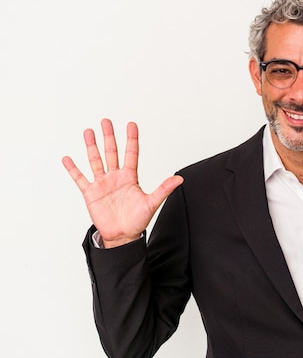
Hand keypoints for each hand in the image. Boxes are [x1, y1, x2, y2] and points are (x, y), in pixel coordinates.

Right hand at [62, 119, 183, 247]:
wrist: (122, 236)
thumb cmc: (137, 220)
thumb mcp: (152, 203)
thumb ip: (164, 189)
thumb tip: (179, 179)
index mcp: (130, 177)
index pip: (131, 154)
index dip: (131, 139)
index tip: (131, 124)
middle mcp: (116, 177)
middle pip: (111, 152)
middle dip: (109, 137)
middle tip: (106, 121)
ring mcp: (102, 184)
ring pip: (95, 161)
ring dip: (92, 147)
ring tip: (88, 132)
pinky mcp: (91, 193)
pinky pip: (80, 178)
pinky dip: (73, 169)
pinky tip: (68, 158)